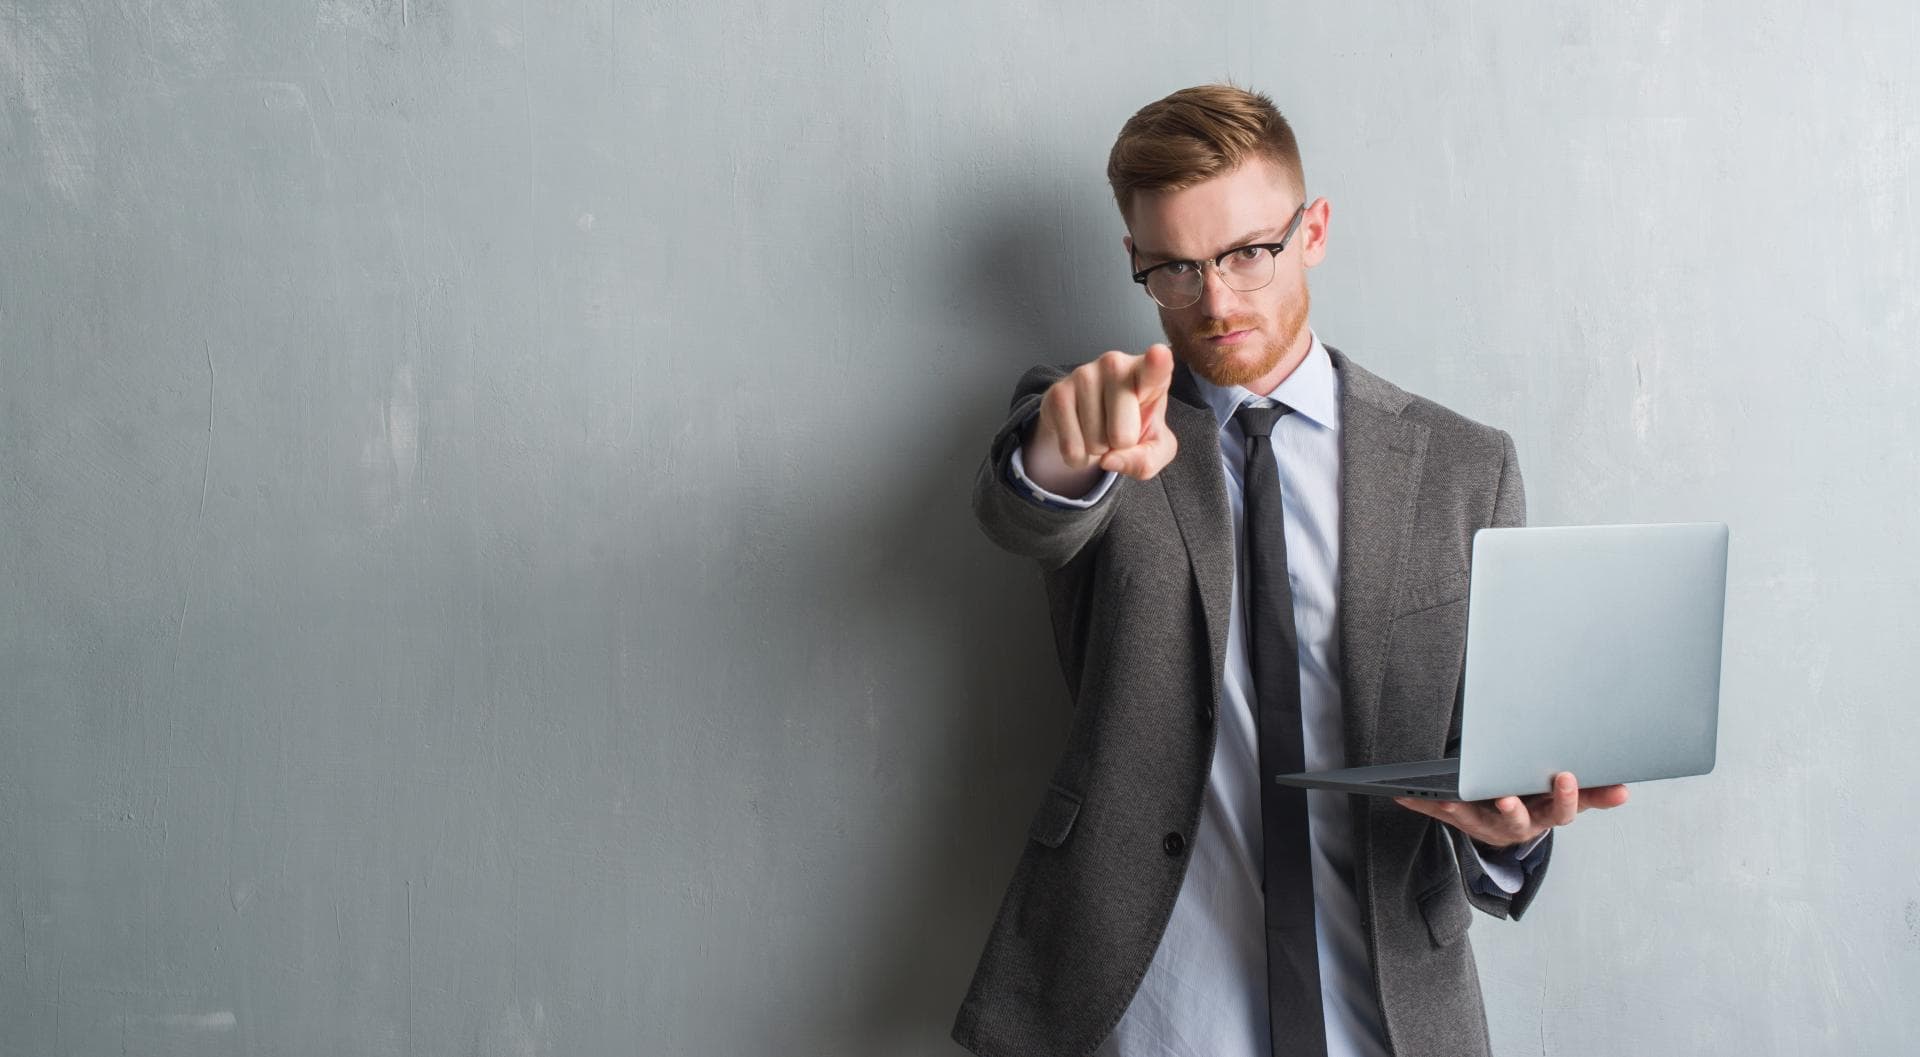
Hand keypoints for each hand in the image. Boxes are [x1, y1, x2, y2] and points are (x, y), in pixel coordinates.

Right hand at [1026, 344, 1178, 490]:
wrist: (1093, 420)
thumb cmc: (1133, 426)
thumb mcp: (1155, 448)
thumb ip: (1146, 459)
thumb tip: (1109, 460)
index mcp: (1150, 374)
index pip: (1156, 368)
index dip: (1157, 364)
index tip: (1159, 355)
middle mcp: (1116, 364)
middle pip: (1122, 435)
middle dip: (1120, 447)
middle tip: (1119, 430)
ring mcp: (1084, 374)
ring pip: (1095, 443)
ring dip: (1098, 450)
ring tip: (1100, 429)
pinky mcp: (1058, 392)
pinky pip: (1071, 448)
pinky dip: (1078, 457)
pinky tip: (1081, 436)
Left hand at [1392, 772, 1628, 850]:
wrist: (1508, 824)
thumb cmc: (1539, 802)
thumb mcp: (1565, 799)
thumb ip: (1593, 795)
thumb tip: (1624, 792)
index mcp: (1544, 816)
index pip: (1561, 810)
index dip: (1564, 795)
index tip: (1566, 775)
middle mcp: (1515, 825)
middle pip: (1517, 821)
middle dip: (1513, 809)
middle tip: (1507, 797)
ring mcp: (1485, 824)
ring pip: (1471, 820)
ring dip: (1458, 809)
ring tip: (1446, 798)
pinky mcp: (1458, 819)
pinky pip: (1437, 812)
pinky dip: (1419, 803)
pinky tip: (1400, 793)